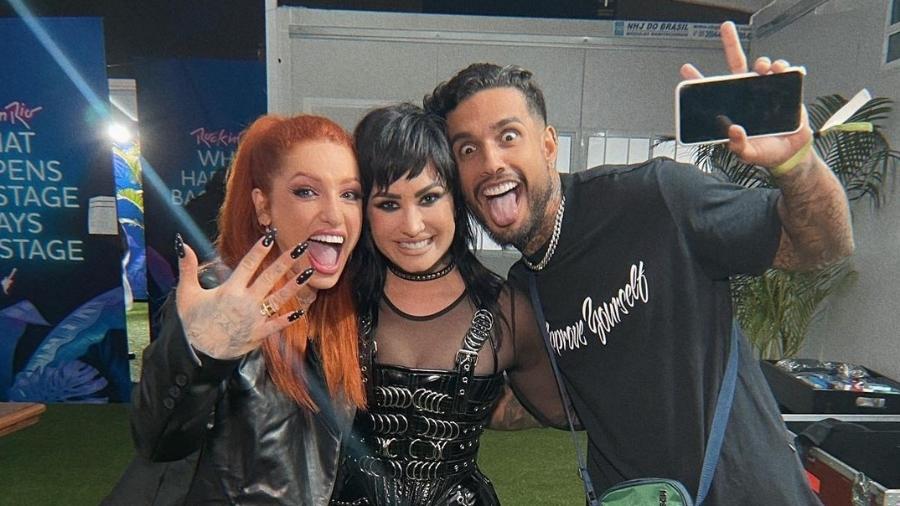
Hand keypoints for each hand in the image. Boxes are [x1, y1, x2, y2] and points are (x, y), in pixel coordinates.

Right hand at [174, 231, 317, 359]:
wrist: (198, 353)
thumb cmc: (193, 322)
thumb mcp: (186, 293)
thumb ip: (187, 268)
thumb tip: (183, 244)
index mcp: (229, 290)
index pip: (248, 264)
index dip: (260, 249)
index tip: (271, 236)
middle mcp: (245, 302)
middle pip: (269, 278)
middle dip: (285, 262)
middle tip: (301, 248)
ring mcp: (254, 318)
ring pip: (278, 299)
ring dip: (294, 285)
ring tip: (309, 272)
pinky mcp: (258, 334)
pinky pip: (277, 324)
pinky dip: (289, 318)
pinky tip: (302, 310)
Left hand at [680, 21, 813, 168]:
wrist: (789, 154)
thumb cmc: (764, 152)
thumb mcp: (747, 153)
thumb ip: (738, 144)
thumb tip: (732, 129)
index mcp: (733, 107)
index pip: (712, 90)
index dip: (699, 80)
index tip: (686, 69)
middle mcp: (747, 95)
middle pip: (736, 64)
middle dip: (730, 44)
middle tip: (725, 28)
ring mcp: (765, 90)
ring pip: (761, 67)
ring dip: (763, 61)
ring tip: (764, 67)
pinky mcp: (785, 91)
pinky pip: (784, 74)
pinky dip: (784, 68)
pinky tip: (784, 70)